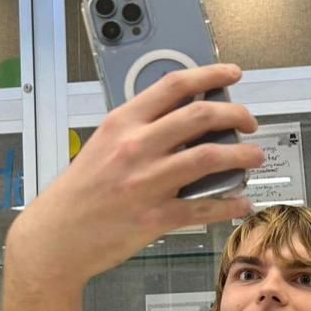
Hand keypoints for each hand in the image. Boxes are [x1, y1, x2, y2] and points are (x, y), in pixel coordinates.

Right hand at [9, 61, 262, 287]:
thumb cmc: (80, 191)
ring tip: (254, 157)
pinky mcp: (154, 217)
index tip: (232, 74)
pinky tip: (241, 201)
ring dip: (241, 155)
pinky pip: (204, 207)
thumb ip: (140, 129)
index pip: (174, 85)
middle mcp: (136, 147)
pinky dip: (229, 204)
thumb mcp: (103, 144)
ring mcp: (146, 183)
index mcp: (122, 123)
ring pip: (209, 158)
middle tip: (250, 122)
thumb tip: (186, 118)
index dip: (210, 74)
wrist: (56, 236)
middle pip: (200, 116)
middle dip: (236, 114)